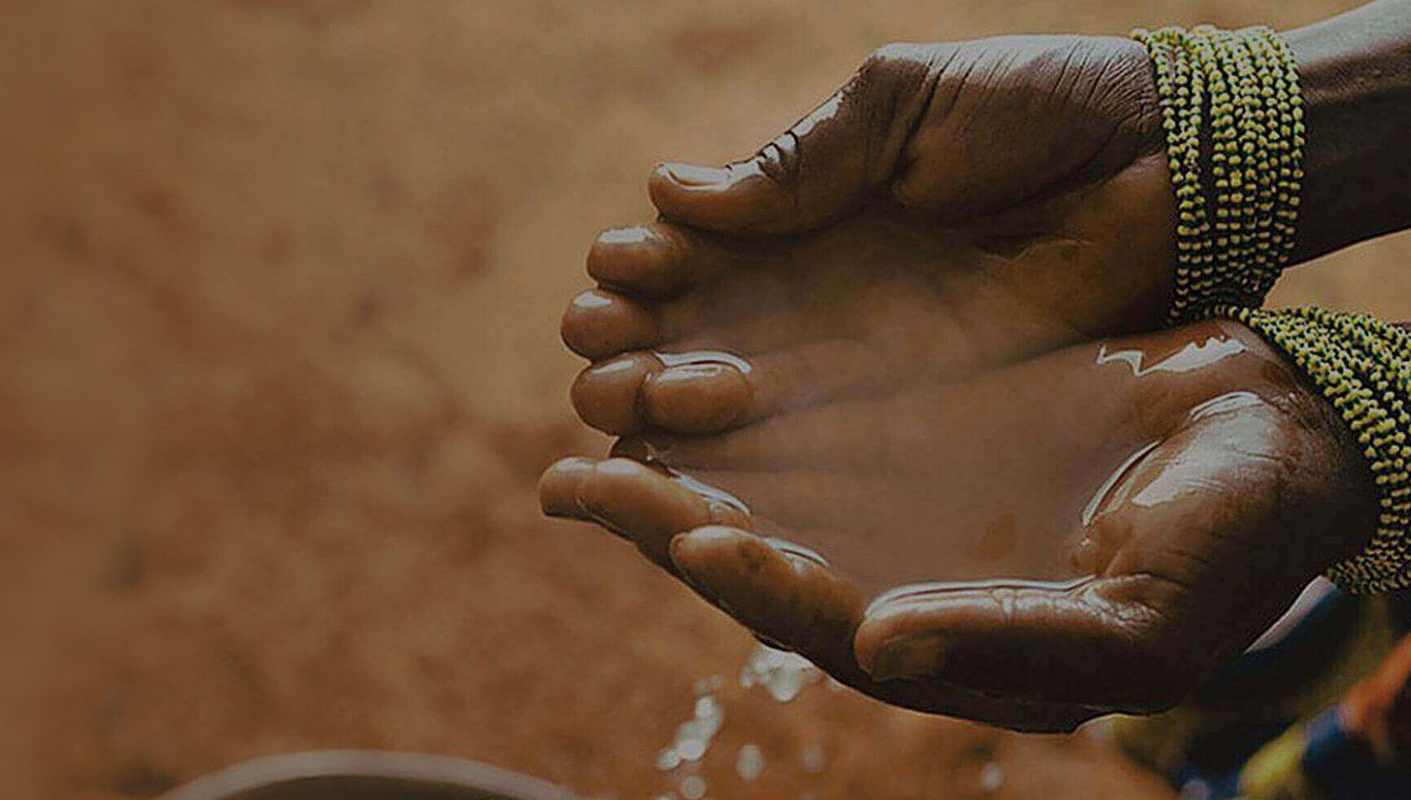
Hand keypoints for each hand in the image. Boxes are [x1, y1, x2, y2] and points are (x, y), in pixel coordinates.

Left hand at [542, 321, 1374, 730]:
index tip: (695, 535)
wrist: (1272, 428)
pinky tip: (667, 364)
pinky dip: (728, 405)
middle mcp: (901, 585)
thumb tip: (876, 648)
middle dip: (666, 527)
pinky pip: (795, 430)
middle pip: (762, 567)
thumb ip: (1007, 642)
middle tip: (578, 487)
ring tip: (589, 427)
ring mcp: (895, 510)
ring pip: (763, 493)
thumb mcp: (1140, 616)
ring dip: (672, 465)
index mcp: (952, 651)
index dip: (759, 588)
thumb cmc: (1227, 534)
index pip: (828, 631)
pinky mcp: (899, 436)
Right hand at [564, 36, 1179, 431]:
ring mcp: (847, 372)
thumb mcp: (904, 106)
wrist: (1174, 170)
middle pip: (667, 343)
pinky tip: (691, 463)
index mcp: (792, 218)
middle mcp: (801, 303)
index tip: (623, 268)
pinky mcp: (903, 430)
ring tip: (652, 391)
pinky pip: (799, 464)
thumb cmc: (1040, 113)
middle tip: (616, 340)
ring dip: (653, 403)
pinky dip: (730, 470)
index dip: (632, 270)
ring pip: (711, 413)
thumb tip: (671, 197)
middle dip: (621, 346)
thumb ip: (797, 160)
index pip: (674, 259)